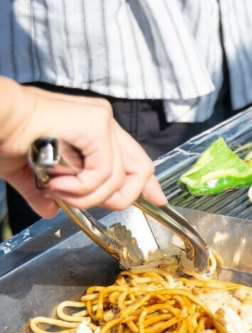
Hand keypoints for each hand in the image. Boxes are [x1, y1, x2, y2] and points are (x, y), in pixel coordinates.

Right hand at [0, 79, 166, 218]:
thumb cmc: (3, 138)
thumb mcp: (30, 172)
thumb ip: (46, 192)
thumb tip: (51, 211)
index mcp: (92, 129)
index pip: (134, 158)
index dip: (147, 183)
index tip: (156, 200)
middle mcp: (103, 122)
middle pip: (139, 168)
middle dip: (119, 197)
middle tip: (81, 201)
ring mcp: (102, 122)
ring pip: (117, 178)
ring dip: (86, 196)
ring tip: (56, 189)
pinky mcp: (96, 126)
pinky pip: (104, 173)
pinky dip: (82, 187)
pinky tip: (58, 182)